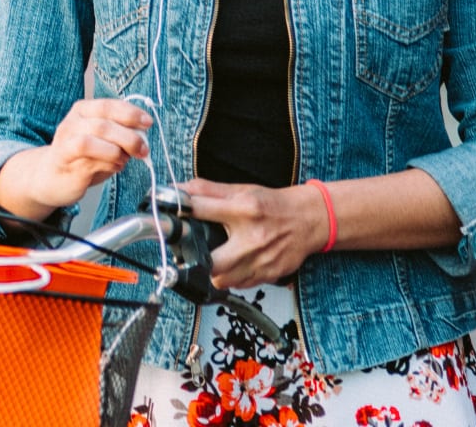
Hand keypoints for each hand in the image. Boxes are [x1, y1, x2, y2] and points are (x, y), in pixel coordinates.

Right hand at [0, 98, 153, 217]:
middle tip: (143, 150)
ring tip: (126, 159)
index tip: (148, 123)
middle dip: (130, 137)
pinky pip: (88, 157)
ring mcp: (66, 140)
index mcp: (83, 110)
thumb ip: (121, 134)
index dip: (130, 113)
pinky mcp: (64, 159)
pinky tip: (114, 166)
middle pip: (105, 123)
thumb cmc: (81, 157)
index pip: (109, 105)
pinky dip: (108, 161)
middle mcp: (73, 122)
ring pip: (95, 137)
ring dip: (118, 150)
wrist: (50, 177)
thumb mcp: (103, 140)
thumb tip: (143, 137)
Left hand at [179, 177, 324, 288]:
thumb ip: (207, 190)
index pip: (200, 210)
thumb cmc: (273, 205)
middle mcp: (252, 237)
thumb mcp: (240, 190)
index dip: (179, 212)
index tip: (167, 217)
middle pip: (211, 261)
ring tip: (214, 260)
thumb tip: (178, 189)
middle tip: (191, 253)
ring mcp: (262, 260)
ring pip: (222, 280)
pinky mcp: (268, 275)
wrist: (309, 220)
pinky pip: (239, 286)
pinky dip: (232, 278)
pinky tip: (234, 266)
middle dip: (195, 259)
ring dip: (213, 272)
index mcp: (243, 209)